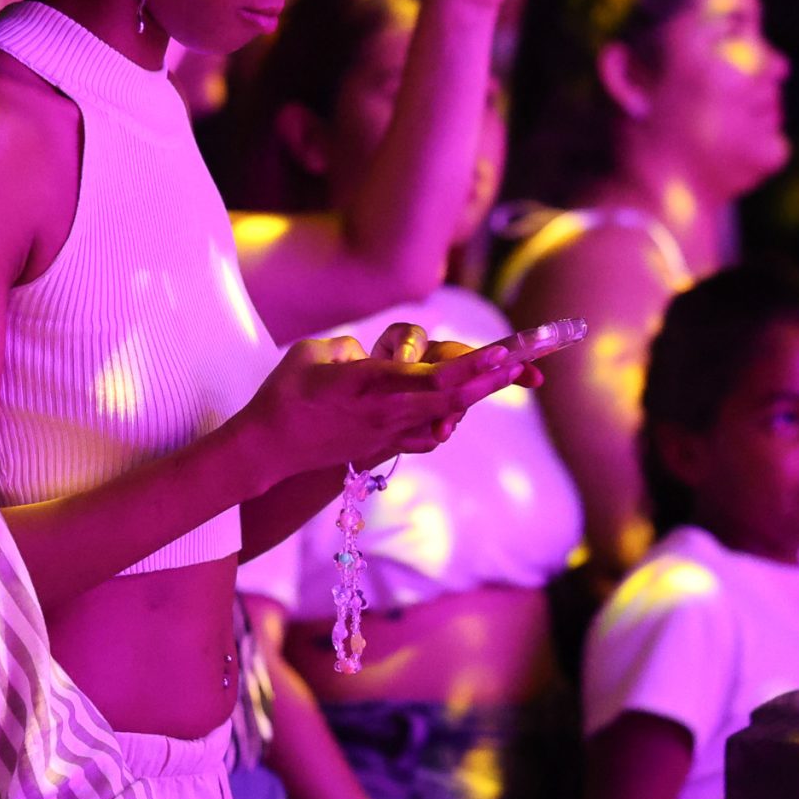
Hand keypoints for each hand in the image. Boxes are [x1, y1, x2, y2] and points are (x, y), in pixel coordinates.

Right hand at [246, 324, 534, 474]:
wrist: (270, 451)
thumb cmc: (285, 394)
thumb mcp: (314, 353)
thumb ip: (352, 347)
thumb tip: (374, 354)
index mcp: (370, 384)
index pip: (432, 376)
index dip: (472, 367)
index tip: (504, 356)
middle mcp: (389, 412)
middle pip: (453, 395)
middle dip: (493, 379)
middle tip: (528, 366)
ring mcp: (391, 432)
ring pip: (447, 411)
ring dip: (476, 393)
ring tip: (508, 373)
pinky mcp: (386, 444)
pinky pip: (430, 430)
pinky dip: (449, 416)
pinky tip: (461, 404)